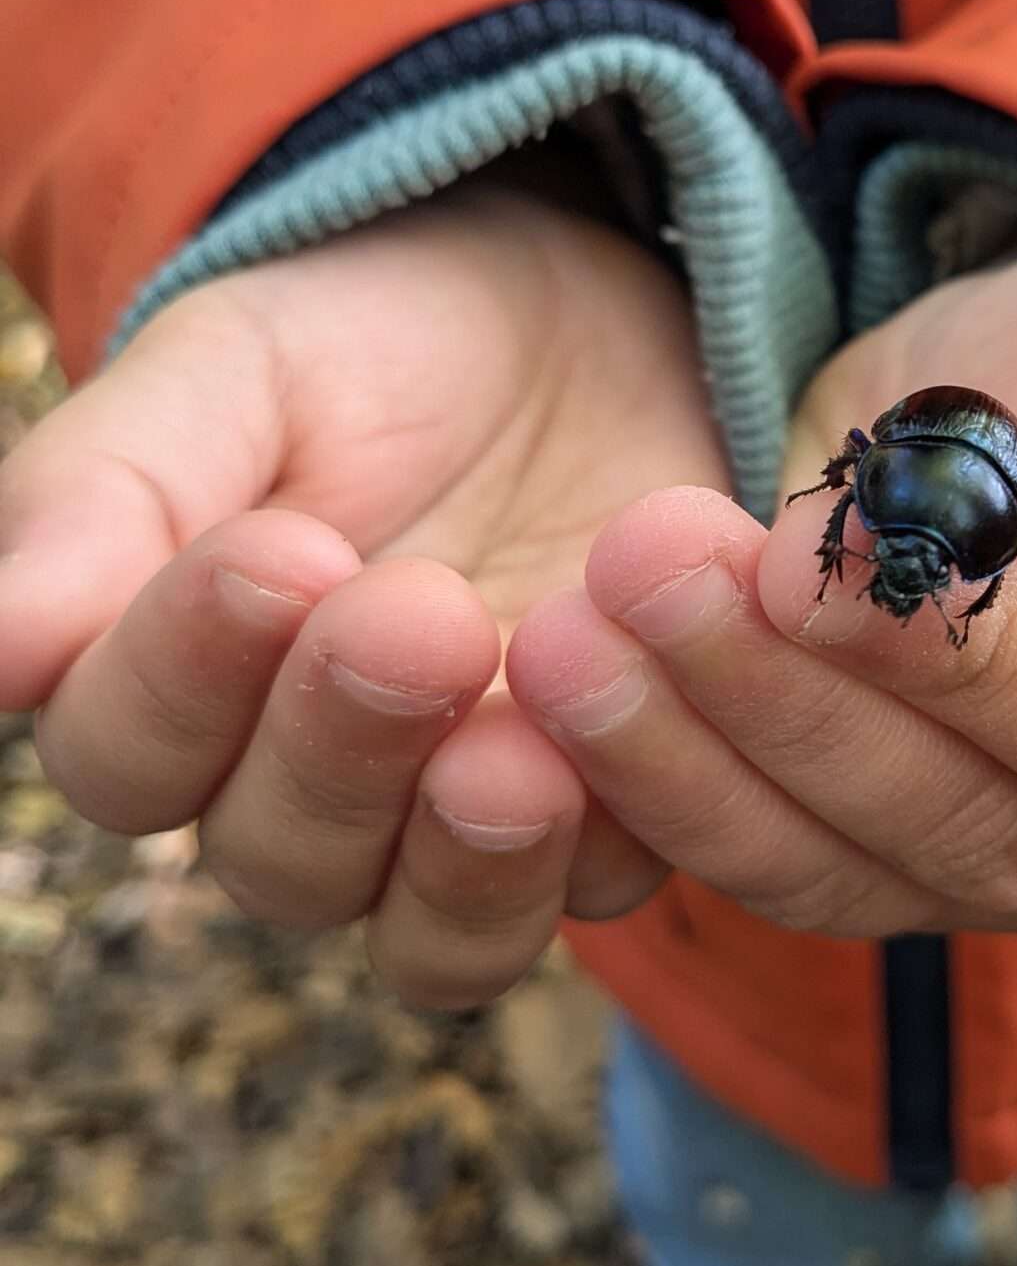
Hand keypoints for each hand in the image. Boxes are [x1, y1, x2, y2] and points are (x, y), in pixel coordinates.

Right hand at [0, 180, 727, 1000]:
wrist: (572, 327)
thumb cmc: (367, 348)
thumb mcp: (237, 370)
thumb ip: (113, 492)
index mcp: (170, 693)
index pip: (130, 752)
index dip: (187, 674)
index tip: (277, 556)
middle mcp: (300, 797)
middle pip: (281, 859)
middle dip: (345, 745)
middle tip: (418, 616)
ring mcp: (458, 828)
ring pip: (438, 938)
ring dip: (476, 857)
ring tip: (516, 751)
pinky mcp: (611, 815)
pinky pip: (610, 885)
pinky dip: (630, 826)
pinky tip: (655, 721)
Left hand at [507, 248, 1016, 937]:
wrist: (1014, 427)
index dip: (976, 657)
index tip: (823, 556)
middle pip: (946, 815)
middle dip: (781, 696)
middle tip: (643, 562)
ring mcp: (962, 877)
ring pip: (820, 860)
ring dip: (679, 752)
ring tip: (565, 629)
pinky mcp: (840, 869)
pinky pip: (737, 863)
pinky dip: (639, 790)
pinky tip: (545, 694)